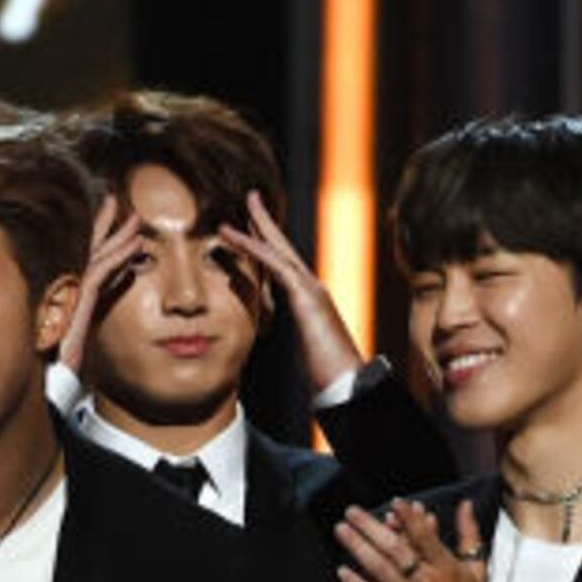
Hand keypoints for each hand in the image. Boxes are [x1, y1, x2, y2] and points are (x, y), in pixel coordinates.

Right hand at [55, 193, 147, 387]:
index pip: (87, 265)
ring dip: (117, 238)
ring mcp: (70, 299)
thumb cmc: (60, 373)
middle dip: (104, 227)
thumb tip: (102, 304)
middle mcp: (68, 294)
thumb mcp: (77, 343)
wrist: (48, 389)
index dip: (100, 242)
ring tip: (134, 219)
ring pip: (95, 260)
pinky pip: (98, 276)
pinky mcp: (75, 307)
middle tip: (117, 201)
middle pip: (88, 254)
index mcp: (69, 300)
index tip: (113, 224)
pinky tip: (135, 247)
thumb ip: (85, 320)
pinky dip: (117, 259)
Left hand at [219, 189, 370, 392]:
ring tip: (245, 203)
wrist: (346, 384)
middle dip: (266, 221)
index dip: (267, 244)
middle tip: (252, 197)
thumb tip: (268, 328)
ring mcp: (310, 290)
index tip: (251, 227)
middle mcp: (311, 288)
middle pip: (284, 247)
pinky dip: (253, 247)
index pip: (283, 265)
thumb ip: (285, 330)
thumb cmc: (325, 374)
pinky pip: (275, 265)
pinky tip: (235, 235)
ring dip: (259, 225)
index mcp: (307, 300)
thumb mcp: (298, 346)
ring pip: (279, 249)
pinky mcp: (306, 297)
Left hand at [336, 497, 489, 581]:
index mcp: (447, 568)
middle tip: (351, 511)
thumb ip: (469, 535)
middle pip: (396, 549)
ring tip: (341, 531)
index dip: (409, 518)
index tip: (394, 502)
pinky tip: (342, 571)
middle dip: (371, 527)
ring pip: (380, 571)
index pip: (425, 537)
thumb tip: (466, 503)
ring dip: (358, 549)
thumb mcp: (476, 570)